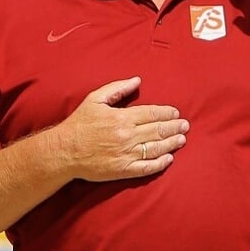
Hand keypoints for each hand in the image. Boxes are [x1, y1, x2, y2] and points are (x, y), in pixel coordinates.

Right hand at [51, 77, 189, 182]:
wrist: (64, 150)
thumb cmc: (79, 124)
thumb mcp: (95, 99)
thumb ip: (118, 89)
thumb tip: (137, 80)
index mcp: (122, 117)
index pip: (152, 113)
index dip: (167, 113)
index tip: (176, 112)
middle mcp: (127, 136)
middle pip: (158, 130)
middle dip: (174, 127)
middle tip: (185, 125)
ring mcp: (126, 154)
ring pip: (156, 148)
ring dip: (172, 143)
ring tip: (182, 139)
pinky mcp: (123, 170)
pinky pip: (147, 167)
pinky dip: (160, 163)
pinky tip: (169, 159)